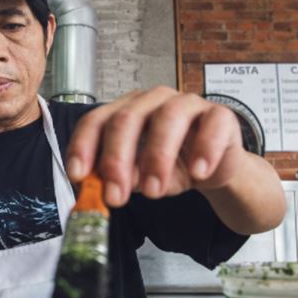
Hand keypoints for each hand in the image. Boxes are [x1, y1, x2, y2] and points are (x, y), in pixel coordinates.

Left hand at [65, 86, 244, 206]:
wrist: (214, 169)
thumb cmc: (172, 167)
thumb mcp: (141, 179)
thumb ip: (123, 180)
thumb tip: (107, 190)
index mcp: (126, 112)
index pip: (96, 121)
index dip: (83, 147)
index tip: (78, 176)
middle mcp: (152, 102)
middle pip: (127, 118)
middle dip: (117, 159)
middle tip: (115, 196)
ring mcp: (186, 104)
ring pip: (168, 117)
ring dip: (158, 157)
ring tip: (154, 191)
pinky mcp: (219, 115)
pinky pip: (213, 124)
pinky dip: (204, 149)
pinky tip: (198, 172)